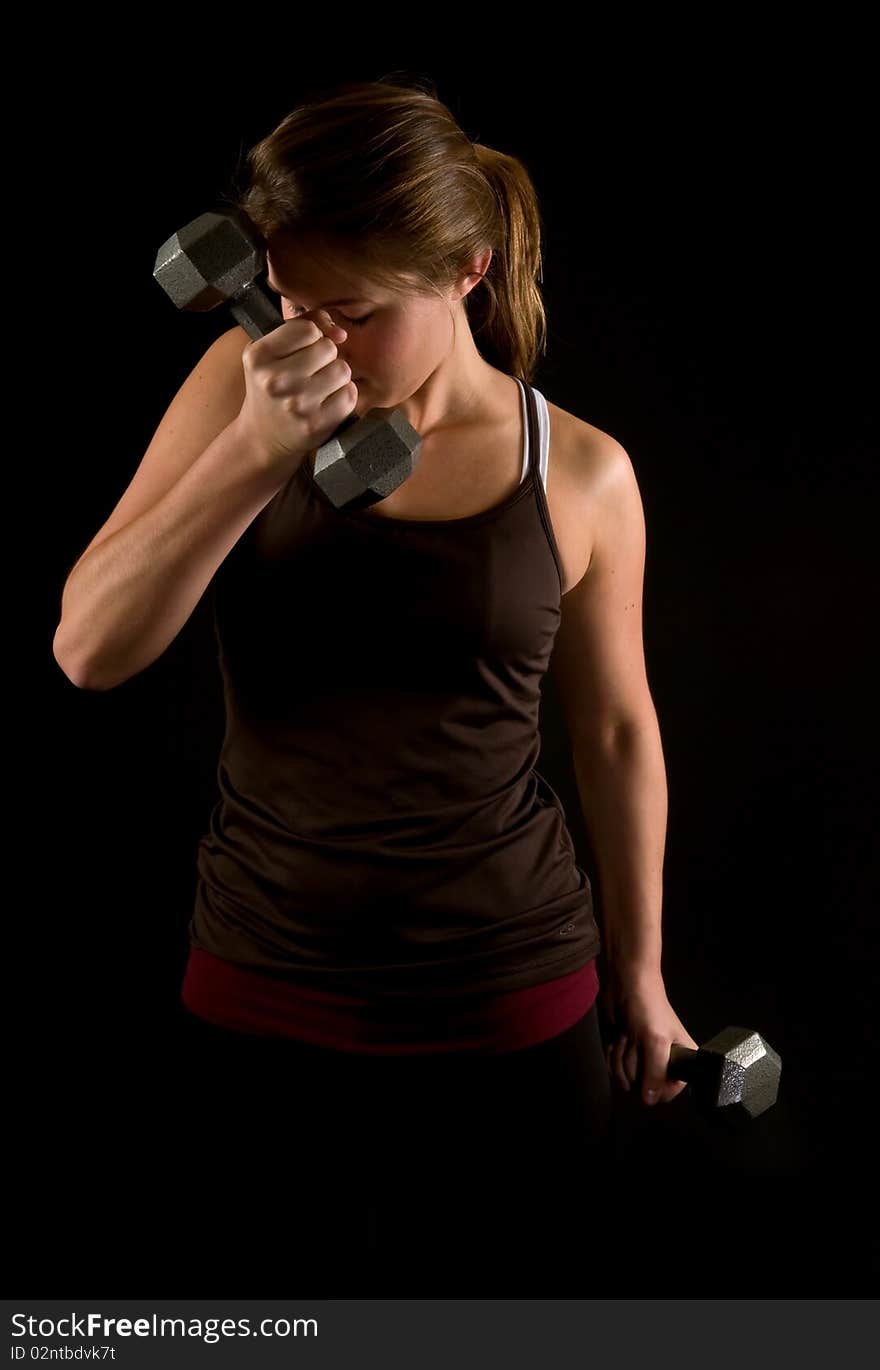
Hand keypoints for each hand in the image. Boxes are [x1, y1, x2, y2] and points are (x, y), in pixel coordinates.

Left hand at [599, 969, 699, 1107]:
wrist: (624, 985)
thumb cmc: (647, 1007)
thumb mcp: (656, 1041)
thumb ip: (656, 1073)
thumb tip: (650, 1100)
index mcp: (683, 1059)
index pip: (670, 1091)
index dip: (657, 1084)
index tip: (650, 1065)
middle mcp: (664, 1063)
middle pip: (643, 1087)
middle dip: (634, 1064)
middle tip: (637, 1040)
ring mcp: (642, 1060)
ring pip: (626, 1079)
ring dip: (622, 1056)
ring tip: (628, 1035)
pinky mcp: (625, 1055)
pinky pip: (614, 1069)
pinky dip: (613, 1054)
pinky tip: (618, 1037)